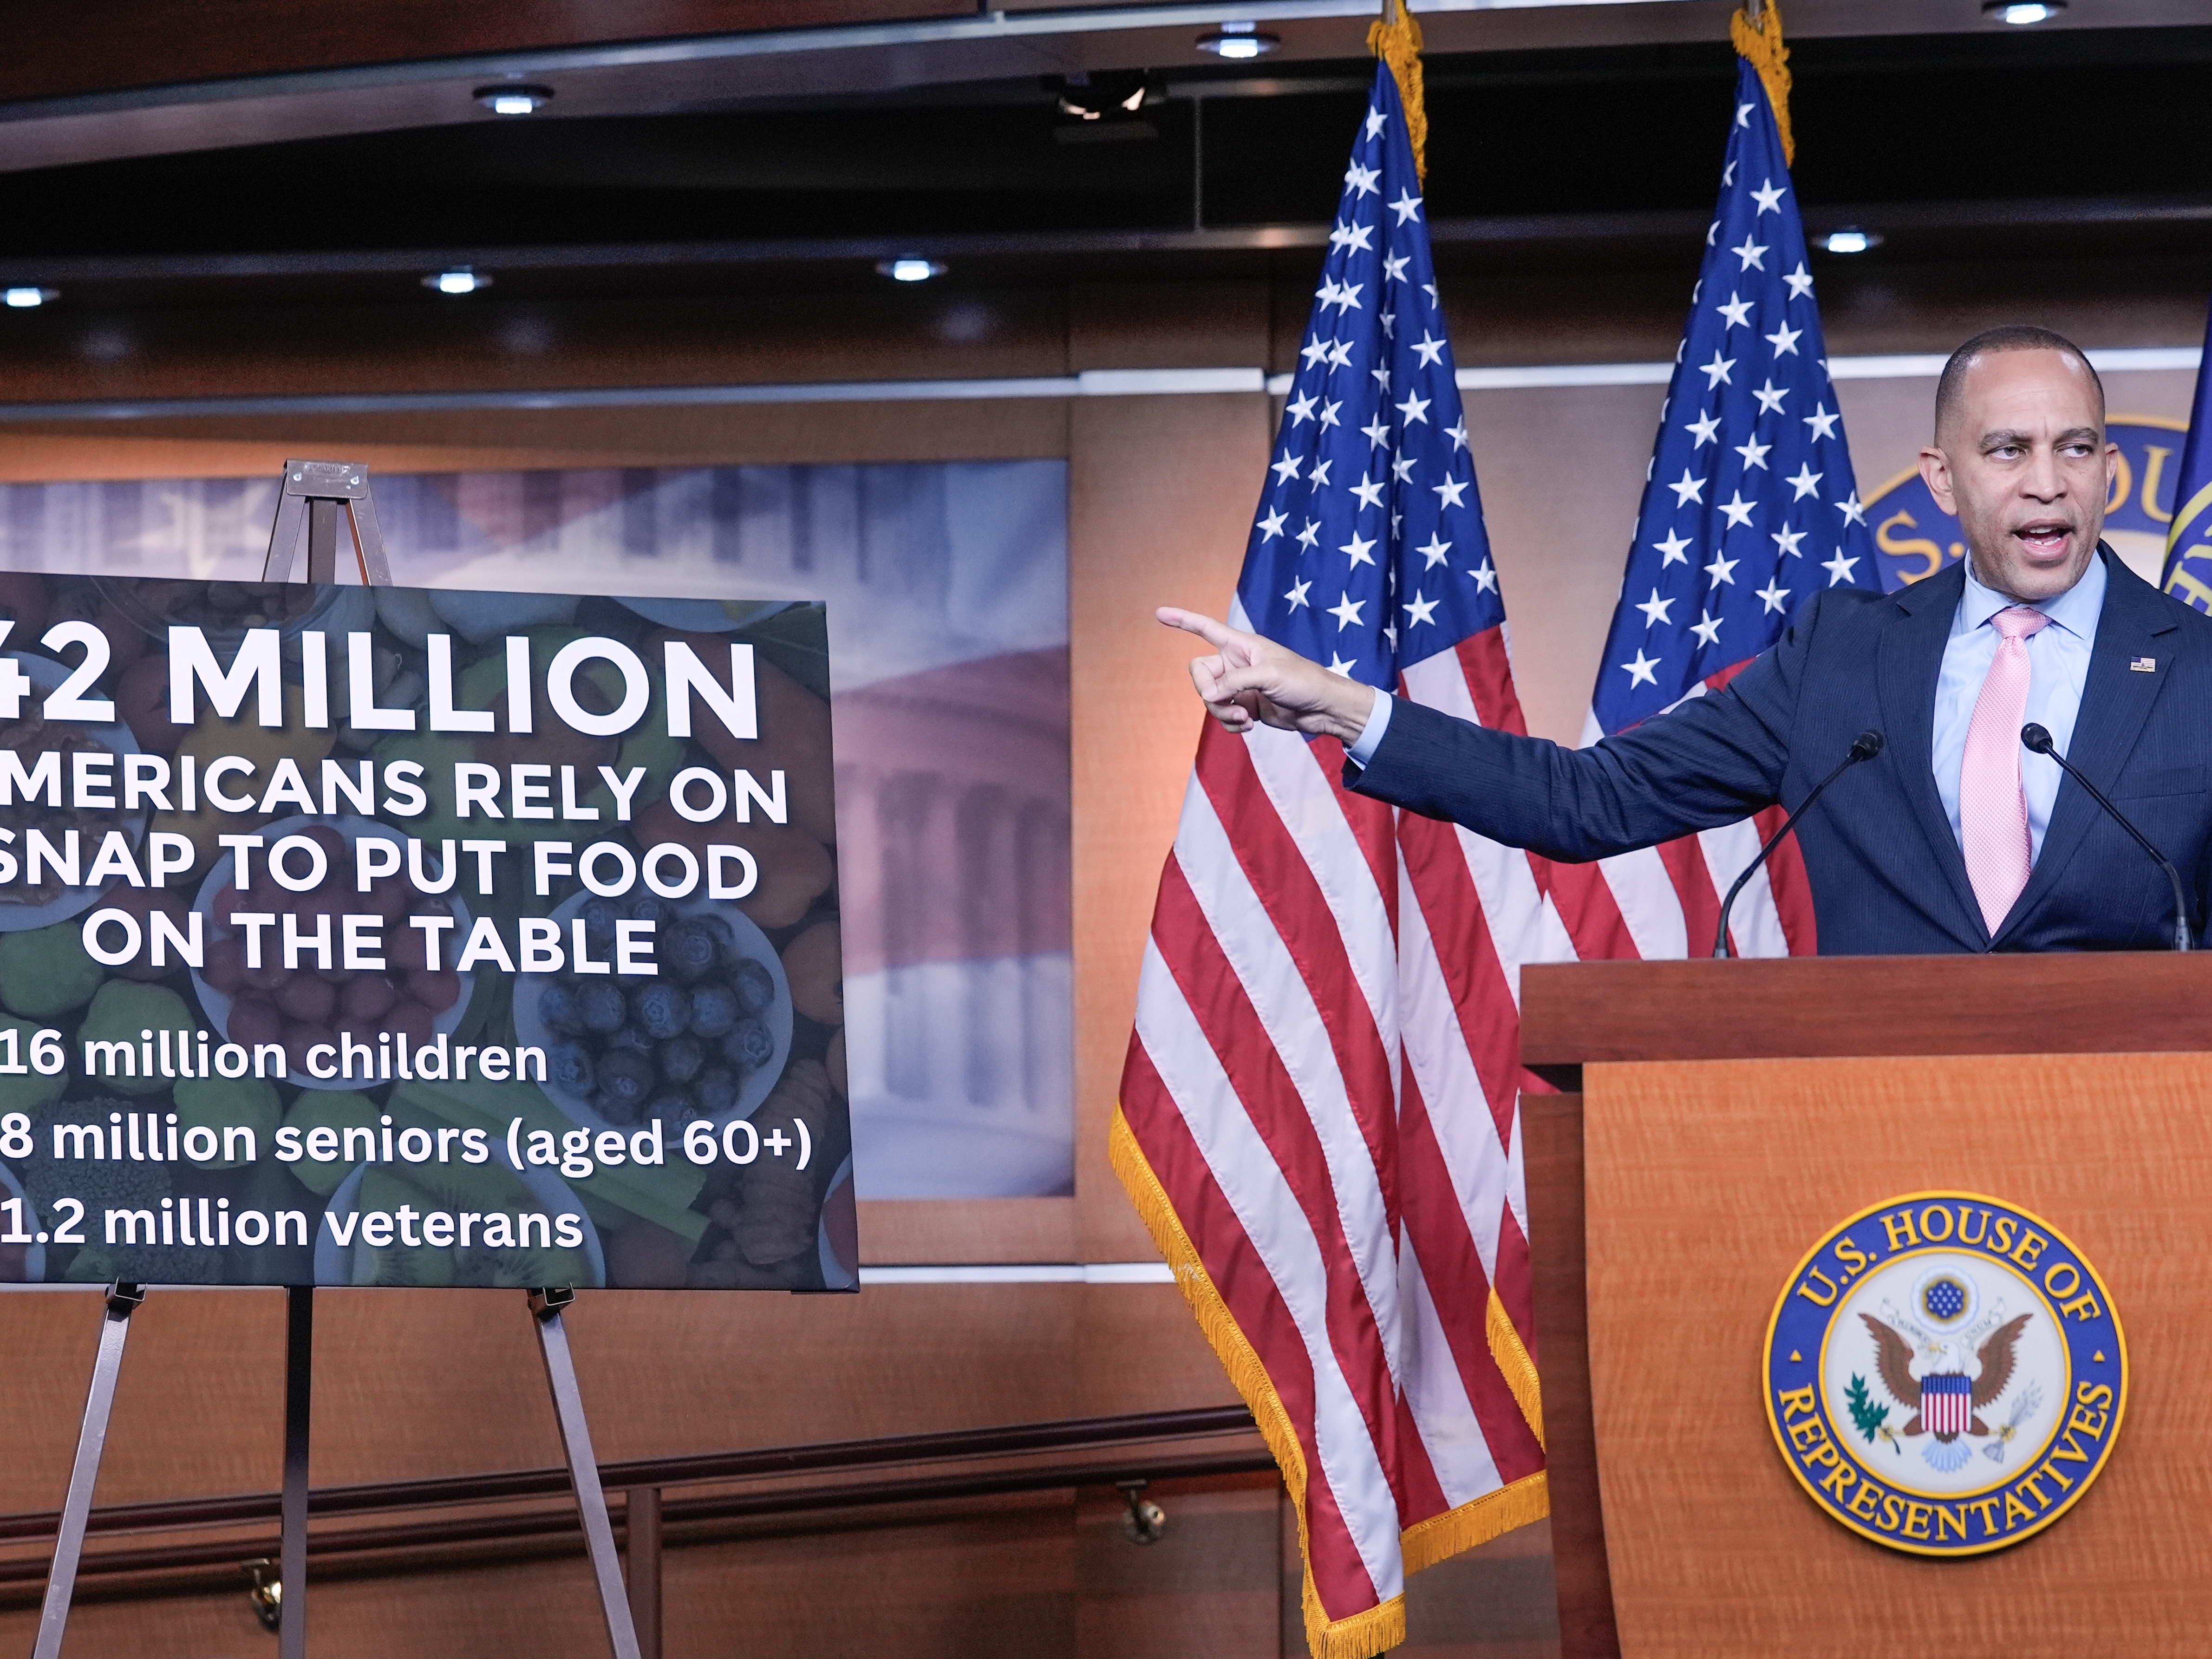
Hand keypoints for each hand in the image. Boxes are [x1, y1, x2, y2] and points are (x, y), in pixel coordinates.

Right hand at [1156, 607, 1376, 743]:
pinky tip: (1249, 725)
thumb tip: (1210, 695)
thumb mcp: (1269, 676)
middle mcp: (1235, 663)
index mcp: (1240, 645)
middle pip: (1199, 674)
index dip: (1182, 621)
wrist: (1322, 709)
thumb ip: (1236, 681)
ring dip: (1223, 713)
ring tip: (1246, 718)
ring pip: (1209, 699)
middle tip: (1231, 703)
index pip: (1205, 628)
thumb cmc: (1303, 681)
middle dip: (1210, 693)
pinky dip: (1231, 724)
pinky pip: (1222, 716)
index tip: (1159, 614)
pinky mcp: (1244, 707)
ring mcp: (1238, 686)